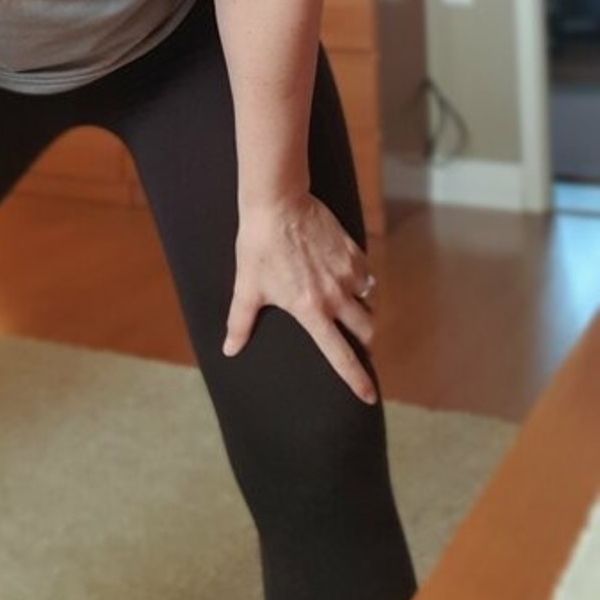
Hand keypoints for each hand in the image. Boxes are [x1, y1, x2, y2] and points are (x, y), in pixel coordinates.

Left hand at [224, 192, 377, 402]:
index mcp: (311, 310)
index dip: (356, 378)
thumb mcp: (247, 286)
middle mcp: (335, 296)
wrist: (277, 203)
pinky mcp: (353, 252)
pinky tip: (350, 281)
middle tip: (361, 345)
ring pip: (370, 303)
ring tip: (354, 312)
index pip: (340, 355)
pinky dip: (363, 284)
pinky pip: (367, 276)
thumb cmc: (259, 245)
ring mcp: (347, 273)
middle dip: (366, 343)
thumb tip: (229, 349)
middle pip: (366, 331)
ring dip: (365, 312)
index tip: (369, 397)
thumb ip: (240, 321)